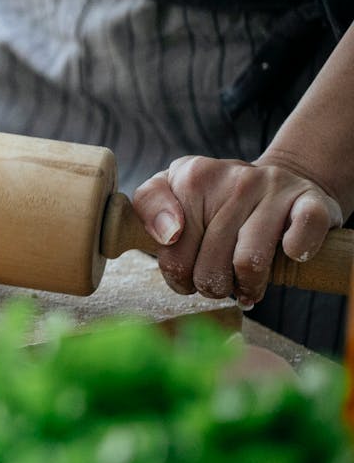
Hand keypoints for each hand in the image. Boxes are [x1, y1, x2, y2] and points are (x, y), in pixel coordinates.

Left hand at [132, 155, 343, 306]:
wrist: (282, 181)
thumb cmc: (216, 201)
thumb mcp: (173, 193)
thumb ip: (150, 207)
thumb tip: (169, 235)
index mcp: (192, 177)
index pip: (171, 255)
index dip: (178, 275)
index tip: (185, 268)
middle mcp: (234, 179)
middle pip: (208, 269)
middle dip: (212, 285)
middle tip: (219, 277)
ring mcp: (275, 188)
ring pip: (249, 265)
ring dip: (248, 286)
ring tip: (246, 280)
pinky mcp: (312, 202)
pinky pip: (301, 238)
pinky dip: (294, 254)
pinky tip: (288, 255)